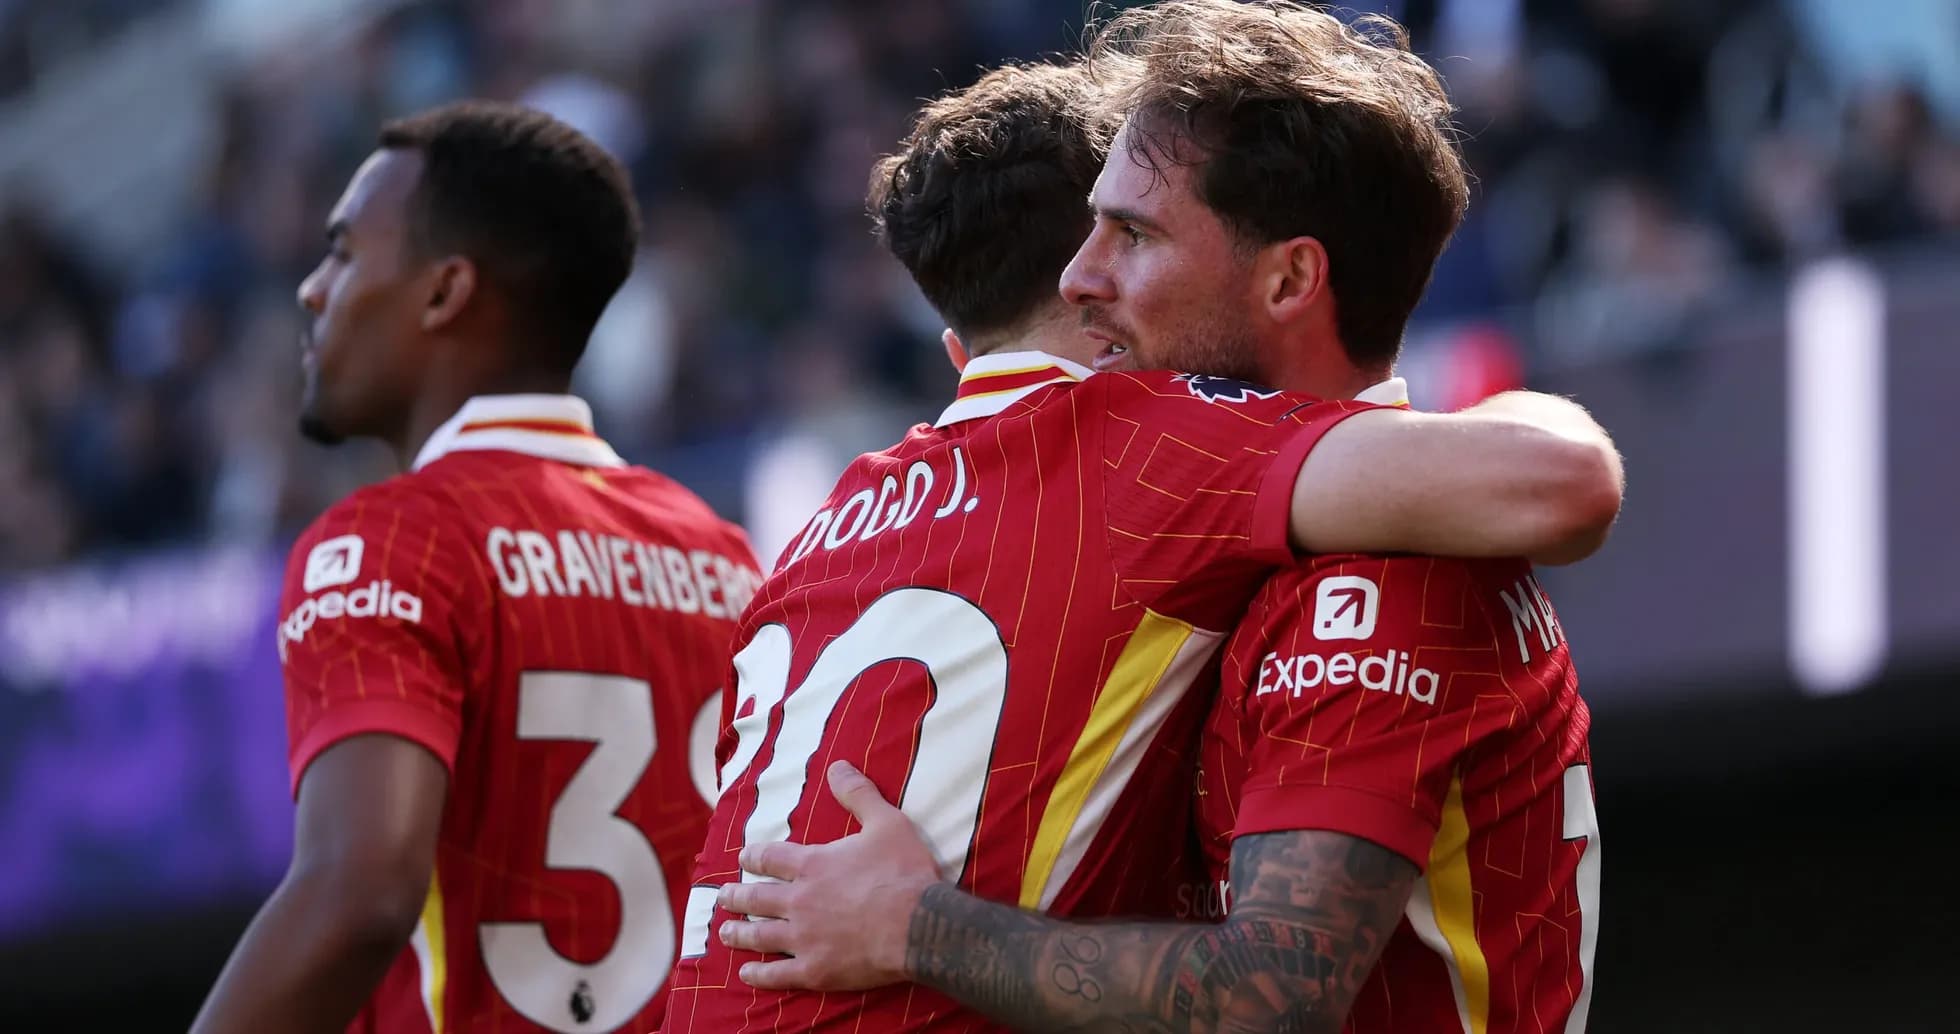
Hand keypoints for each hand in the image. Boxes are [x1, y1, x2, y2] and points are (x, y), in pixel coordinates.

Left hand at [717, 760, 942, 991]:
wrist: (919, 925)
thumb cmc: (904, 872)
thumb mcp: (886, 823)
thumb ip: (858, 794)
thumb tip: (837, 765)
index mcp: (812, 865)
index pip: (770, 858)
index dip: (753, 857)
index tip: (742, 859)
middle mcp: (799, 901)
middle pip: (757, 898)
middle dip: (736, 897)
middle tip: (723, 898)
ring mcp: (804, 938)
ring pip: (760, 935)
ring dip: (738, 933)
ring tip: (724, 933)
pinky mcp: (815, 969)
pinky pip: (777, 974)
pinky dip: (758, 974)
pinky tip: (746, 973)